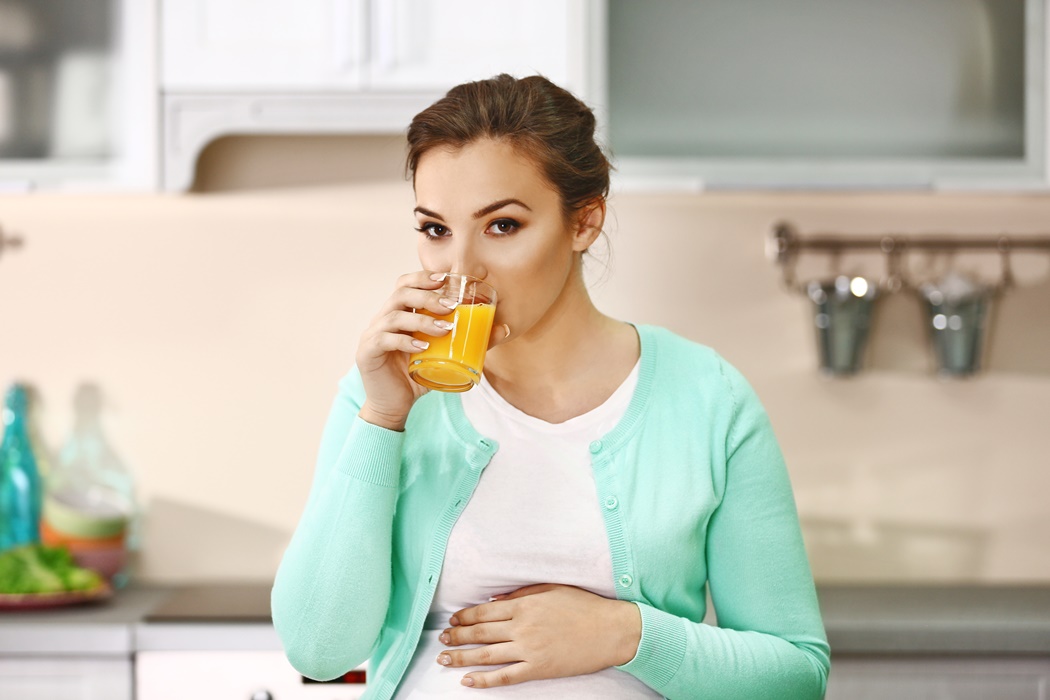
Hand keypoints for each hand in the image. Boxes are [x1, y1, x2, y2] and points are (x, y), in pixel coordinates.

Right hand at [356, 271, 511, 430]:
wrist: (393, 406)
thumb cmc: (417, 377)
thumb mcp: (444, 357)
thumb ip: (469, 342)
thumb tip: (503, 329)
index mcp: (398, 314)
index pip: (405, 284)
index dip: (423, 277)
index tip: (446, 278)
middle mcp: (383, 319)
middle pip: (400, 293)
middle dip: (428, 295)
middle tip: (452, 306)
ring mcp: (372, 335)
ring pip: (395, 316)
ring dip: (422, 319)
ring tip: (445, 329)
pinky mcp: (367, 353)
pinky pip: (385, 340)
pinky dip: (406, 341)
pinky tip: (423, 346)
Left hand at [436, 584, 641, 688]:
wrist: (611, 630)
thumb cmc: (583, 606)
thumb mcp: (551, 590)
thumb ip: (521, 594)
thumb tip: (494, 600)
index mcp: (524, 605)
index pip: (485, 612)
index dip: (465, 617)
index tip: (453, 620)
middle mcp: (522, 627)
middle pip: (481, 633)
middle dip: (457, 637)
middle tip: (441, 641)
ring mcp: (529, 649)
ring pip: (487, 655)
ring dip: (462, 657)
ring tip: (444, 659)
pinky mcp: (538, 669)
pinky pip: (506, 676)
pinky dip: (484, 680)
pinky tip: (468, 681)